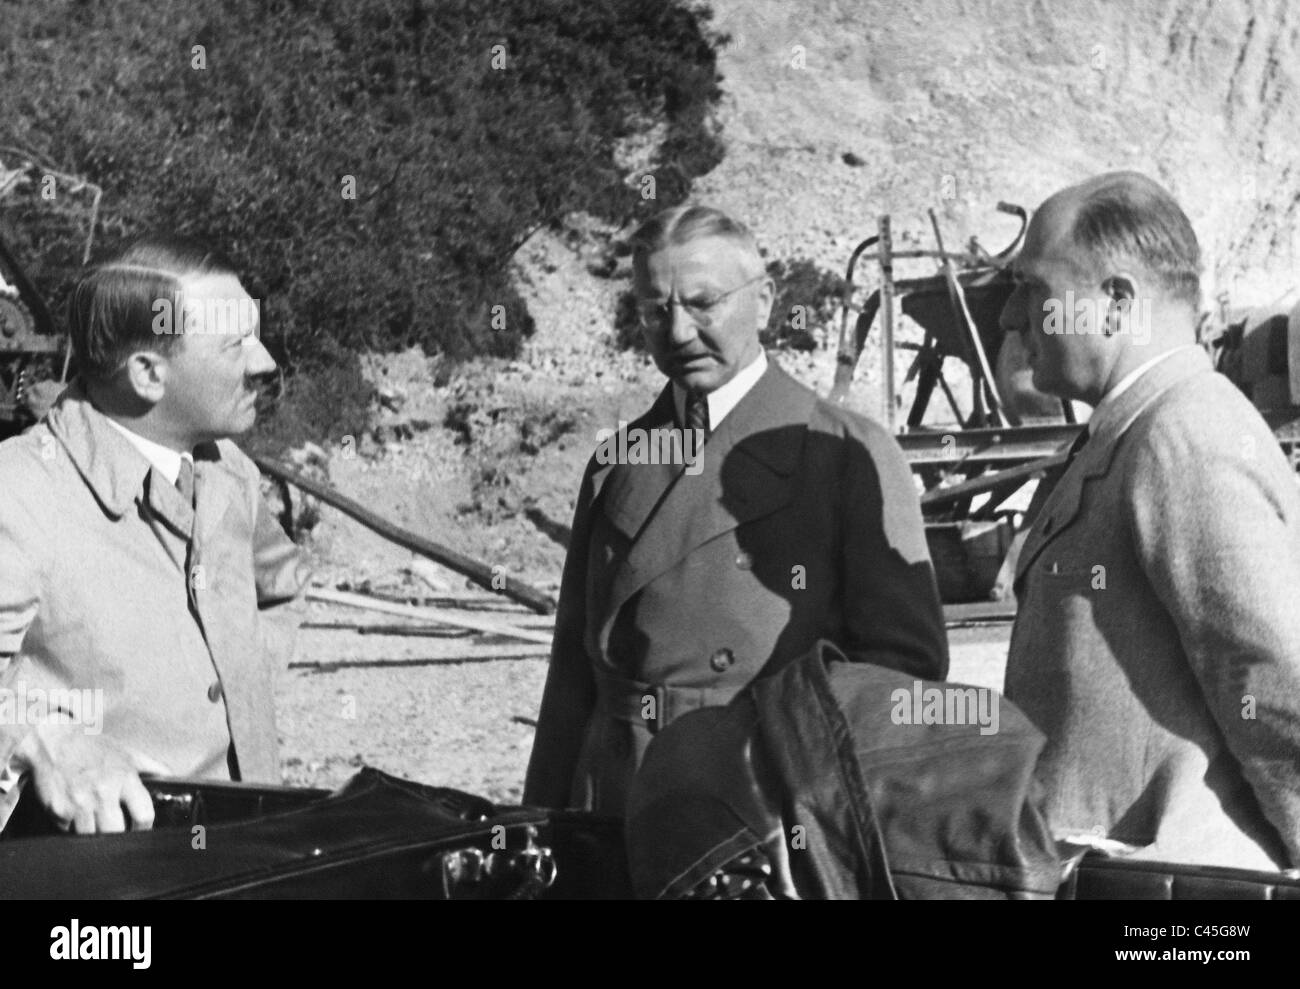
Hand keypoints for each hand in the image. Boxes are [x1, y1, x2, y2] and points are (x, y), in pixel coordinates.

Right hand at [11, 725, 154, 833]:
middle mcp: (103, 792)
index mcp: (124, 778)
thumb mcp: (126, 753)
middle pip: (117, 832)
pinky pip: (68, 832)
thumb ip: (150, 766)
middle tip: (116, 833)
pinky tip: (74, 815)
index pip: (143, 815)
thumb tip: (171, 776)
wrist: (52, 741)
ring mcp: (79, 803)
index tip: (141, 831)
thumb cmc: (92, 747)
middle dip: (118, 837)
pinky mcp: (58, 811)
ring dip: (94, 834)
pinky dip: (72, 828)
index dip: (145, 828)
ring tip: (94, 823)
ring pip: (92, 836)